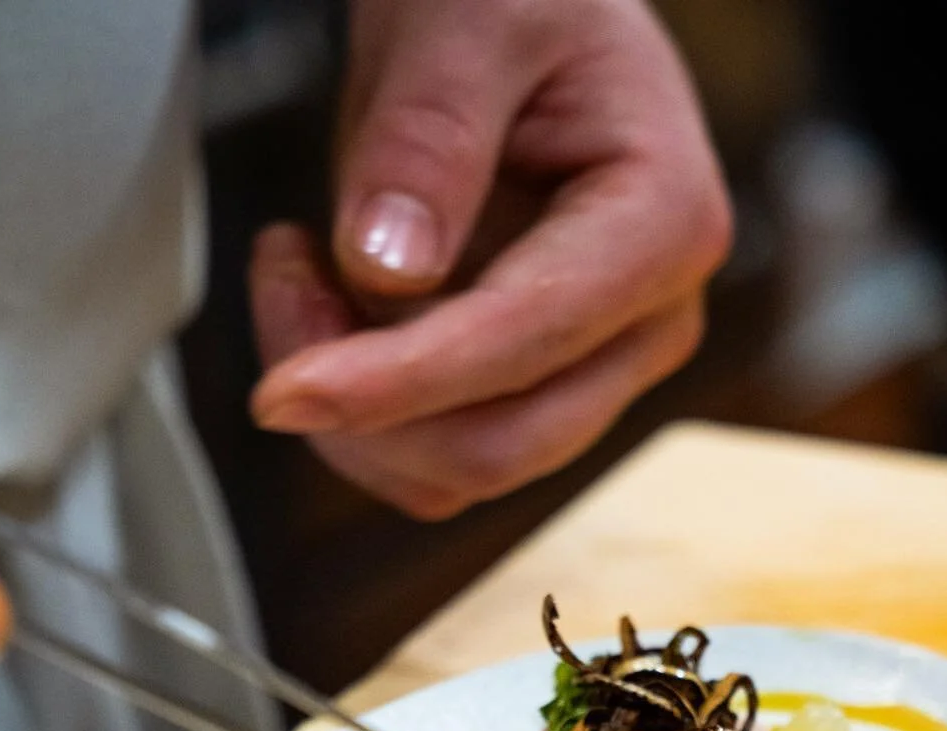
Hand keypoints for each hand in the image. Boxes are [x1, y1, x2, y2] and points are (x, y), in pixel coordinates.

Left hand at [248, 0, 731, 518]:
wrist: (525, 9)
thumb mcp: (468, 15)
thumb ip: (428, 135)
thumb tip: (387, 268)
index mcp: (663, 225)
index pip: (522, 343)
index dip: (395, 383)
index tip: (283, 391)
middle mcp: (646, 322)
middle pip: (498, 445)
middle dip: (366, 403)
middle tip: (284, 272)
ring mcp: (595, 366)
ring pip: (461, 469)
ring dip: (357, 411)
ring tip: (304, 267)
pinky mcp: (538, 388)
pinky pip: (440, 456)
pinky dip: (367, 413)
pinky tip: (336, 305)